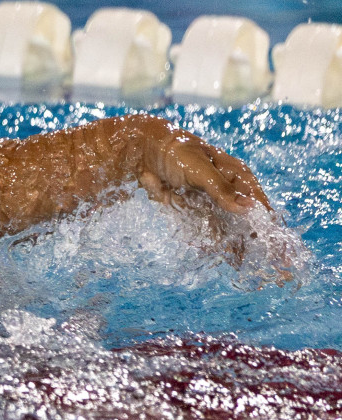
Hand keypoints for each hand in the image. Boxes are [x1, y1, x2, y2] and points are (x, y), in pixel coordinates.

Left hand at [126, 117, 293, 278]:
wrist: (143, 151)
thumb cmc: (176, 152)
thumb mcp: (200, 170)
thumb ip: (222, 190)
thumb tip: (248, 208)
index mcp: (236, 175)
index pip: (258, 202)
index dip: (268, 223)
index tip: (276, 244)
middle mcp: (228, 189)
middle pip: (246, 219)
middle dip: (256, 240)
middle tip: (270, 264)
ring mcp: (211, 201)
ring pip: (229, 227)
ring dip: (238, 246)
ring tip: (249, 268)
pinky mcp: (193, 209)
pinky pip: (208, 230)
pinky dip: (217, 244)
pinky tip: (229, 260)